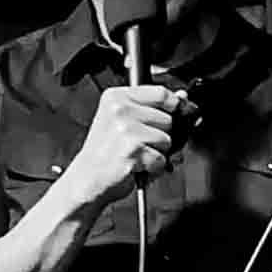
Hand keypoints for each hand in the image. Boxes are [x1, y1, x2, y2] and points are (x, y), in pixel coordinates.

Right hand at [67, 83, 184, 204]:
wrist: (88, 177)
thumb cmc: (107, 151)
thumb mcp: (126, 120)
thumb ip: (155, 107)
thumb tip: (183, 98)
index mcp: (116, 97)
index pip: (161, 93)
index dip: (176, 104)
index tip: (181, 111)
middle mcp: (119, 110)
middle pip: (168, 119)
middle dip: (162, 135)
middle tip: (141, 143)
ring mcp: (125, 130)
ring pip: (166, 140)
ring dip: (157, 153)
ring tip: (137, 154)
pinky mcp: (132, 150)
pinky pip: (161, 159)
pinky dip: (154, 168)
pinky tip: (136, 165)